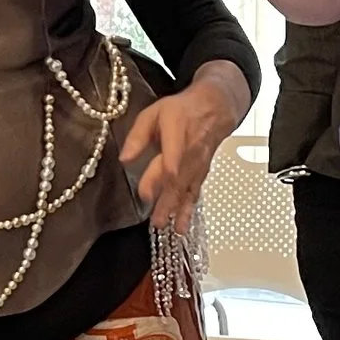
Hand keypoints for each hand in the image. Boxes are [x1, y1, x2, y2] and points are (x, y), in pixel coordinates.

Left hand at [119, 81, 236, 229]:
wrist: (214, 108)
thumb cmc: (180, 111)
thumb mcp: (153, 113)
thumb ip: (137, 136)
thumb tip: (124, 160)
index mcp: (176, 135)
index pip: (170, 159)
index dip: (159, 178)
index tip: (146, 195)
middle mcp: (190, 153)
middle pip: (178, 181)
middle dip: (168, 203)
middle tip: (157, 222)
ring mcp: (198, 165)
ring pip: (188, 190)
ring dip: (180, 211)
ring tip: (173, 231)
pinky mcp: (202, 173)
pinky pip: (195, 193)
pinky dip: (190, 210)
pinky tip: (183, 226)